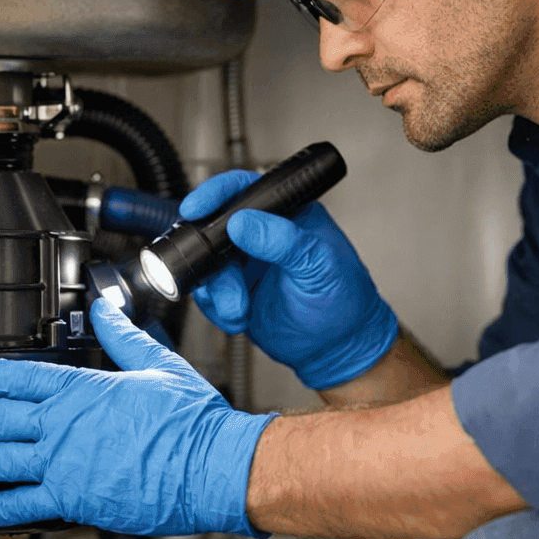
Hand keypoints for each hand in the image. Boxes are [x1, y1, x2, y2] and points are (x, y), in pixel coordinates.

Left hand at [0, 297, 274, 535]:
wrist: (211, 467)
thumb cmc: (191, 420)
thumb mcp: (156, 363)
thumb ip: (122, 335)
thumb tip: (106, 307)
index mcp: (83, 390)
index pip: (18, 378)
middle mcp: (65, 427)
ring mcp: (66, 466)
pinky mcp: (75, 500)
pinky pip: (24, 506)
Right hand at [181, 170, 398, 390]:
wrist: (338, 348)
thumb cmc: (343, 299)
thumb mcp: (318, 265)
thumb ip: (282, 241)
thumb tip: (241, 222)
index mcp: (286, 214)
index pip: (245, 190)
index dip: (216, 194)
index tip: (196, 209)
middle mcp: (261, 234)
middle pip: (214, 229)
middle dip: (211, 258)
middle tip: (222, 280)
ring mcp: (245, 263)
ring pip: (207, 264)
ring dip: (217, 290)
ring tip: (239, 308)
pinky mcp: (234, 291)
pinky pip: (207, 293)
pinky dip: (216, 309)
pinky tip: (239, 318)